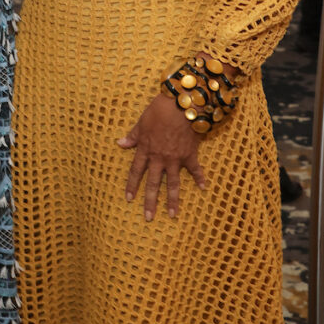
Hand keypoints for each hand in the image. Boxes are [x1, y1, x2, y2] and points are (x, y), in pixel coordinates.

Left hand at [117, 94, 205, 220]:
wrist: (180, 105)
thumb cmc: (158, 110)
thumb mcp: (141, 122)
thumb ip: (133, 136)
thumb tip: (120, 144)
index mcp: (146, 149)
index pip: (136, 171)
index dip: (132, 185)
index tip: (129, 199)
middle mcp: (159, 158)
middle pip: (153, 183)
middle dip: (150, 201)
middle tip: (148, 218)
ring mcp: (175, 158)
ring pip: (173, 183)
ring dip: (173, 200)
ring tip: (173, 215)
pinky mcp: (190, 154)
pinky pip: (195, 169)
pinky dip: (200, 178)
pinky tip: (203, 188)